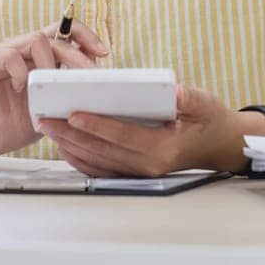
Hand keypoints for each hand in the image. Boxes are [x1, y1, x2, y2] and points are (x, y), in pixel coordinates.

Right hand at [0, 23, 107, 159]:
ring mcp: (1, 51)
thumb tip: (95, 68)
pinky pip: (10, 56)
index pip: (64, 30)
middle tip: (88, 75)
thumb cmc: (21, 121)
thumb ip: (68, 82)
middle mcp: (20, 47)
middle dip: (77, 55)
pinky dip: (21, 73)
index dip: (85, 35)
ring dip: (50, 64)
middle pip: (55, 35)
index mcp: (38, 53)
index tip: (103, 53)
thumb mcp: (54, 101)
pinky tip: (21, 91)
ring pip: (35, 40)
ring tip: (51, 87)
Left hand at [37, 84, 245, 176]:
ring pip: (97, 161)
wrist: (218, 145)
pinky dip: (80, 158)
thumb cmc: (209, 121)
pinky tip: (65, 144)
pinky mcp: (134, 171)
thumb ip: (190, 99)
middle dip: (71, 134)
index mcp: (163, 148)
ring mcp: (139, 171)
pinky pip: (101, 168)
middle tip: (46, 120)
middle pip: (102, 150)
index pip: (122, 135)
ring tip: (49, 129)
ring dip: (71, 145)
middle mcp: (148, 165)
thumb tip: (178, 92)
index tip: (74, 114)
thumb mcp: (205, 104)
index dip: (97, 125)